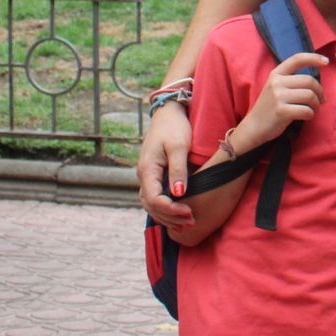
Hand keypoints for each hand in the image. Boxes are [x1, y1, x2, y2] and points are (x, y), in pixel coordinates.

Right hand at [138, 101, 193, 226]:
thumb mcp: (178, 147)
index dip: (170, 209)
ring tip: (188, 223)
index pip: (153, 198)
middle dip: (171, 216)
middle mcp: (143, 176)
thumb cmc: (175, 127)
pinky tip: (179, 214)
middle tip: (192, 221)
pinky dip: (166, 209)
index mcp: (147, 169)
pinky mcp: (154, 176)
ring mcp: (147, 176)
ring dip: (168, 216)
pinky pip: (155, 198)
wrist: (168, 113)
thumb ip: (178, 170)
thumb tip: (179, 193)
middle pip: (151, 205)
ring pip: (152, 204)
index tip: (189, 212)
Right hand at [237, 52, 326, 146]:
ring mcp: (278, 96)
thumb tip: (319, 86)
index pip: (297, 59)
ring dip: (316, 104)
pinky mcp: (281, 111)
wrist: (253, 127)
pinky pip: (306, 110)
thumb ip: (292, 81)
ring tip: (313, 109)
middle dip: (320, 92)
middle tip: (321, 100)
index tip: (326, 62)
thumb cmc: (270, 108)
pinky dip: (311, 114)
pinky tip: (307, 116)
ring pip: (310, 96)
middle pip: (309, 81)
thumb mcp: (276, 88)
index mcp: (276, 74)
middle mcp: (277, 82)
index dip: (313, 58)